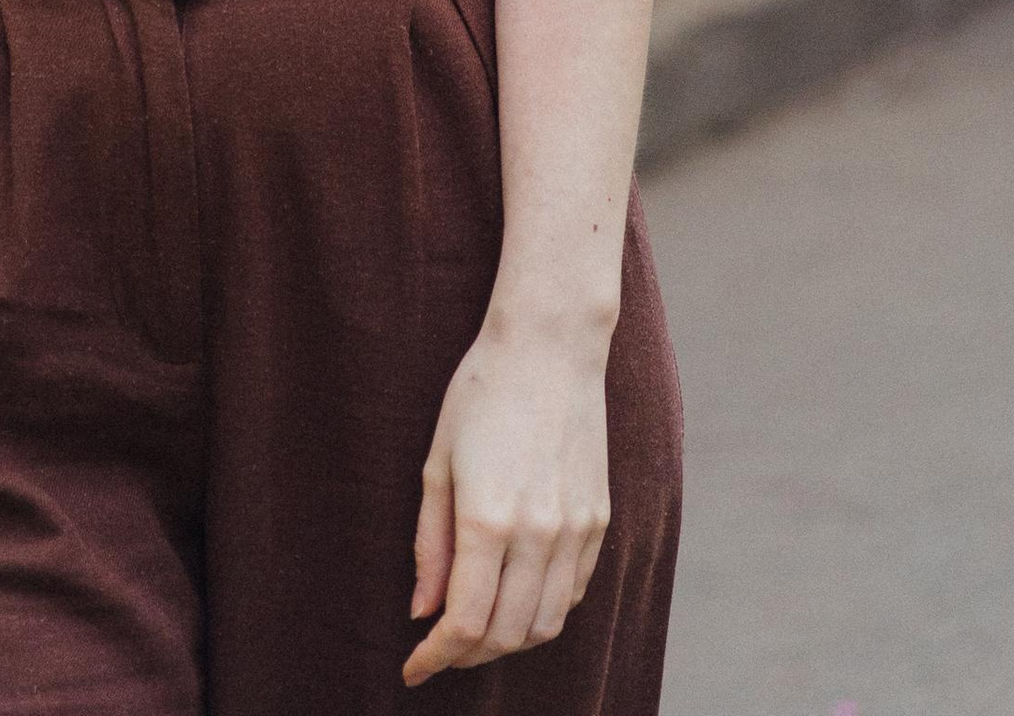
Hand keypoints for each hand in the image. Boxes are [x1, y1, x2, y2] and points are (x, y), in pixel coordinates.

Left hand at [403, 318, 611, 684]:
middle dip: (468, 655)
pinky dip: (543, 612)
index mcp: (489, 518)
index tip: (413, 668)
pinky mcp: (600, 521)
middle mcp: (539, 533)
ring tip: (476, 629)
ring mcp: (576, 530)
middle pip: (507, 634)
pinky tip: (517, 598)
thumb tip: (423, 611)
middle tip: (440, 650)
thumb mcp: (437, 461)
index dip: (436, 657)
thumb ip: (430, 543)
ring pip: (546, 623)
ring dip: (508, 641)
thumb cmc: (481, 393)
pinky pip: (574, 593)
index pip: (466, 622)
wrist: (549, 346)